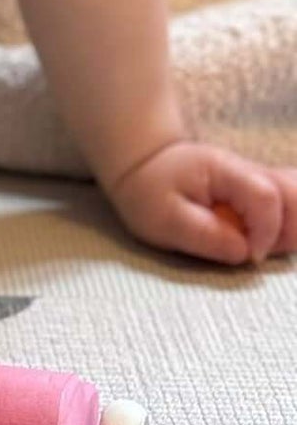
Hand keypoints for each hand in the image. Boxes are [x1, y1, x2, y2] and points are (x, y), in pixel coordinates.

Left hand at [105, 139, 296, 264]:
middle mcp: (248, 172)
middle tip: (258, 253)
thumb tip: (244, 252)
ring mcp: (256, 182)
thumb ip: (204, 235)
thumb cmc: (149, 192)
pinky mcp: (258, 196)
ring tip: (257, 247)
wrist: (143, 168)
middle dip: (288, 231)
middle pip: (294, 195)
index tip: (250, 256)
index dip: (266, 231)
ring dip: (288, 231)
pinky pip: (289, 208)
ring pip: (296, 202)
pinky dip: (285, 229)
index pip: (265, 196)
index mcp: (225, 170)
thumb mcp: (163, 218)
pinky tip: (264, 241)